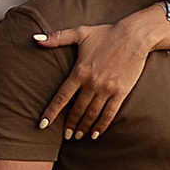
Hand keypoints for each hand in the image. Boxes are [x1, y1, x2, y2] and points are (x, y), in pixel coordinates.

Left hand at [29, 9, 168, 137]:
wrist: (134, 36)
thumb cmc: (106, 33)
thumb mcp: (80, 33)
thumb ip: (57, 37)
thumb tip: (35, 38)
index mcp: (79, 72)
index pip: (61, 97)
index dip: (51, 112)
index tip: (43, 124)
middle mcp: (92, 83)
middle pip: (77, 109)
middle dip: (70, 124)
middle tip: (65, 136)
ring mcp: (107, 89)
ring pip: (92, 113)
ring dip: (84, 127)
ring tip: (78, 136)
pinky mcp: (121, 92)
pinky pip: (110, 113)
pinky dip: (102, 125)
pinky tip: (96, 134)